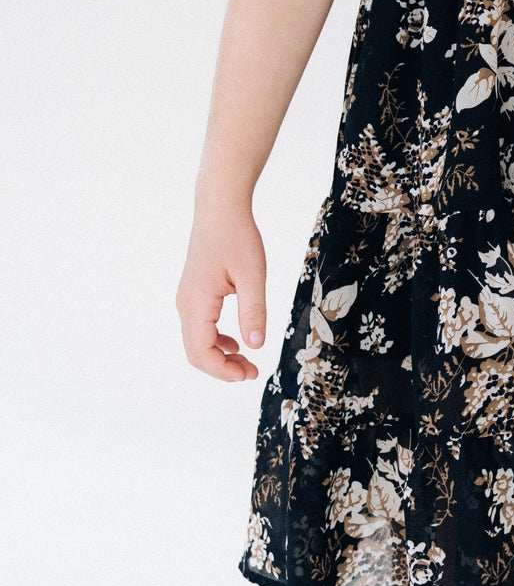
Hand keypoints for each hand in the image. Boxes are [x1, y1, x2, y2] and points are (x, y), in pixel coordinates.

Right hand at [177, 200, 268, 381]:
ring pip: (197, 341)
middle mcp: (185, 305)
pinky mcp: (194, 294)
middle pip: (196, 351)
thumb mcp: (252, 275)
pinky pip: (200, 327)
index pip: (201, 352)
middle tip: (252, 372)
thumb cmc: (237, 238)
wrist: (220, 210)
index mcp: (196, 303)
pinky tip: (237, 342)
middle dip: (222, 368)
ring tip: (247, 362)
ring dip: (219, 356)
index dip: (223, 370)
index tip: (248, 375)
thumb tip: (256, 344)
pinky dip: (217, 340)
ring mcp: (187, 300)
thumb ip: (254, 310)